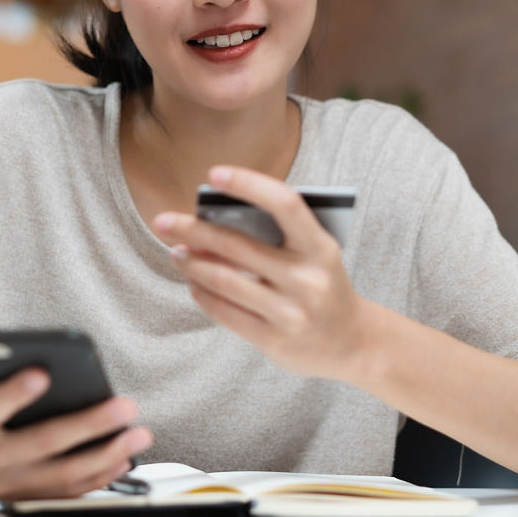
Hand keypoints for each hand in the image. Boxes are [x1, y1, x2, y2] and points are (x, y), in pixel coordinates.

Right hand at [0, 349, 152, 499]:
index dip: (14, 394)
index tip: (42, 373)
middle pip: (42, 445)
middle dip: (87, 426)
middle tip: (124, 406)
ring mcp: (8, 482)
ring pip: (62, 474)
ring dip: (106, 456)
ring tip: (139, 434)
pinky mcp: (23, 493)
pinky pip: (65, 490)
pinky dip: (98, 478)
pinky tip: (125, 458)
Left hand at [153, 165, 372, 380]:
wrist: (353, 343)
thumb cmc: (323, 286)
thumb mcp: (315, 255)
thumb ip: (276, 237)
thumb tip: (211, 224)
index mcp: (321, 247)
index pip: (284, 204)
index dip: (249, 184)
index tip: (215, 173)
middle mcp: (307, 278)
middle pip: (237, 245)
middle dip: (193, 230)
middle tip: (164, 221)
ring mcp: (291, 312)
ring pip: (223, 280)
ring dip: (192, 263)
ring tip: (175, 252)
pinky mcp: (274, 339)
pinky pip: (225, 311)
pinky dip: (202, 293)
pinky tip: (193, 282)